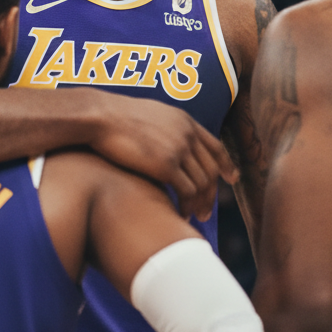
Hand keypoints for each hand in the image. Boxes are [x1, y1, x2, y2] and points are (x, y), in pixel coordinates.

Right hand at [88, 94, 237, 221]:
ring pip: (202, 182)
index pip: (215, 145)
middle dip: (211, 193)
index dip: (226, 164)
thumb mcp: (150, 115)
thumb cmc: (115, 117)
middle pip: (211, 168)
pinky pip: (187, 191)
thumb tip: (167, 142)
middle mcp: (187, 134)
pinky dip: (187, 205)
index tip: (231, 178)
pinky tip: (180, 213)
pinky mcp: (166, 164)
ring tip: (192, 216)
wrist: (100, 116)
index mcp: (184, 121)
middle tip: (205, 211)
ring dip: (199, 203)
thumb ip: (166, 128)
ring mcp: (178, 148)